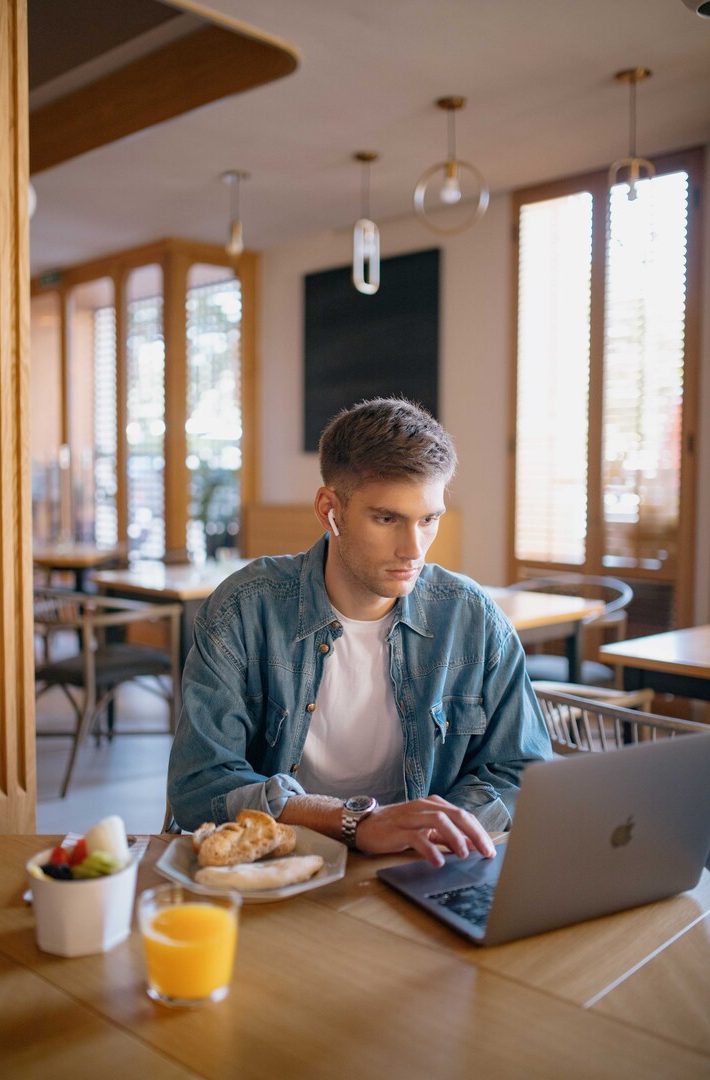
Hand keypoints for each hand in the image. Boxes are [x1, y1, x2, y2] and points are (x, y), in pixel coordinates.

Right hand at [354, 796, 496, 867]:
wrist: (366, 825)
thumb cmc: (398, 828)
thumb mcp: (426, 831)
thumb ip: (447, 837)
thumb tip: (472, 846)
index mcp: (434, 805)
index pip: (463, 815)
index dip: (479, 832)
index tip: (490, 850)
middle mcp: (425, 807)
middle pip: (456, 815)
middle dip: (474, 833)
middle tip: (486, 852)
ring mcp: (412, 816)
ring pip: (439, 820)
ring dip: (455, 837)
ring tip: (464, 855)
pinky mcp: (399, 829)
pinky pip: (418, 837)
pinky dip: (430, 850)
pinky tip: (438, 862)